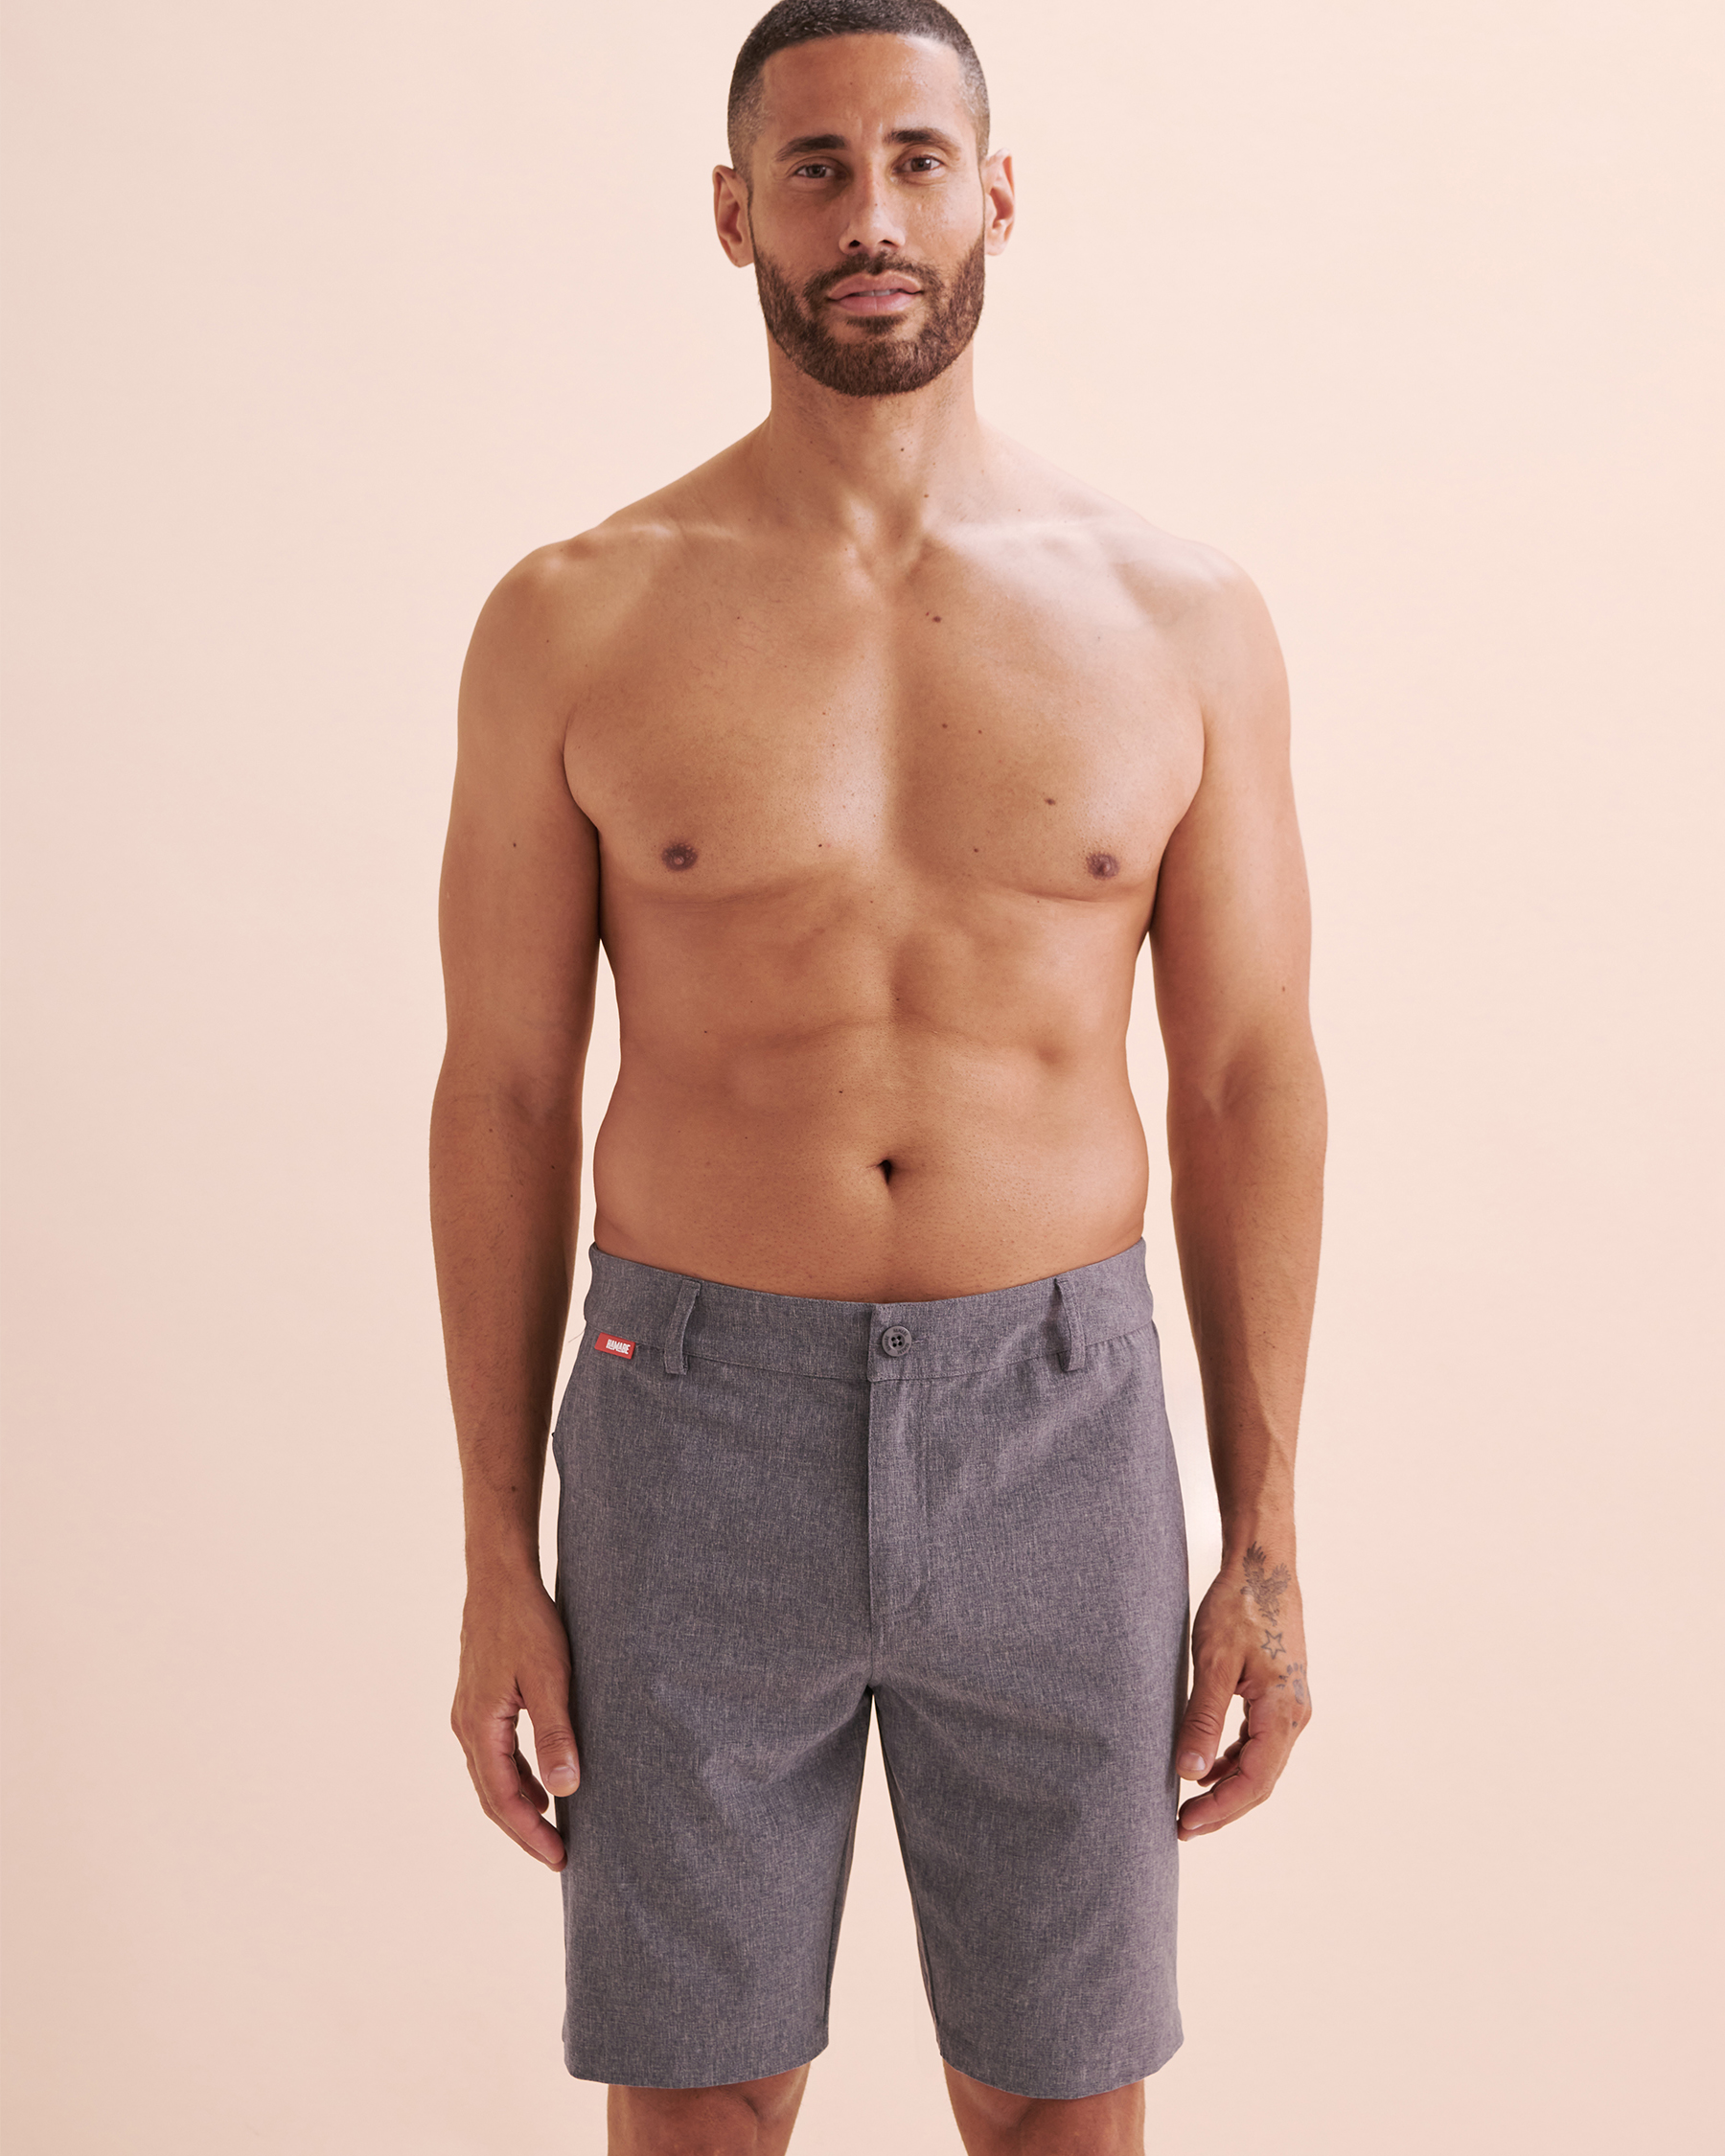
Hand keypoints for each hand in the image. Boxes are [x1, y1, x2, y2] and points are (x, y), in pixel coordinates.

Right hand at [451, 1573, 579, 1868]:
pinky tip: (540, 1783)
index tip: (560, 1858)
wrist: (499, 1577)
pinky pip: (494, 1754)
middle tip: (558, 1856)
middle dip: (524, 1830)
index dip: (531, 1834)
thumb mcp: (550, 1677)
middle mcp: (466, 1726)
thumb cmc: (526, 1621)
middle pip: (491, 1796)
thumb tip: (565, 1790)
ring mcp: (469, 1713)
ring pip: (491, 1776)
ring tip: (551, 1829)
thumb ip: (555, 1733)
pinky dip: (516, 1777)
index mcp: (480, 1727)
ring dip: (519, 1805)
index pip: (504, 1799)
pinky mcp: (479, 1700)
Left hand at [1174, 1539, 1310, 1839]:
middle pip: (1261, 1781)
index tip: (1185, 1824)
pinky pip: (1259, 1742)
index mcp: (1284, 1712)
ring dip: (1227, 1788)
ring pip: (1260, 1764)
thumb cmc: (1238, 1606)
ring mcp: (1290, 1705)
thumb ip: (1203, 1718)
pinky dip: (1234, 1761)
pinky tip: (1207, 1767)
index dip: (1220, 1809)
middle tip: (1182, 1828)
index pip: (1254, 1781)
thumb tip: (1189, 1771)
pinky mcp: (1279, 1695)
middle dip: (1223, 1808)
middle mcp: (1295, 1715)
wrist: (1263, 1566)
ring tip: (1190, 1807)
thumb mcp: (1214, 1662)